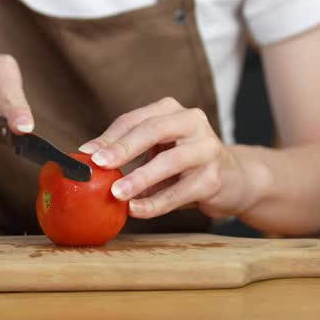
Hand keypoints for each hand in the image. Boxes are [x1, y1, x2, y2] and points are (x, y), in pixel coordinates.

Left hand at [79, 97, 255, 219]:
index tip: (86, 153)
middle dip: (123, 148)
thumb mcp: (156, 149)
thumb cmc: (184, 162)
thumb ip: (128, 151)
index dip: (108, 136)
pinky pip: (181, 192)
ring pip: (169, 161)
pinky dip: (156, 202)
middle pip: (153, 130)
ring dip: (140, 178)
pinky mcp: (215, 177)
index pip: (134, 119)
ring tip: (117, 193)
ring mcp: (207, 148)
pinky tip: (137, 209)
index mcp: (171, 110)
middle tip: (99, 164)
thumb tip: (88, 161)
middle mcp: (192, 121)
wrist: (233, 178)